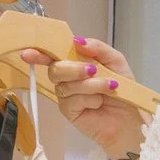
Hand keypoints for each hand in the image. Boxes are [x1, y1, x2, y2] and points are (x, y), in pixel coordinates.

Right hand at [21, 36, 143, 159]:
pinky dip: (90, 99)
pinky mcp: (68, 111)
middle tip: (93, 70)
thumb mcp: (115, 61)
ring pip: (66, 85)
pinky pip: (72, 100)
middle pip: (55, 69)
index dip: (39, 53)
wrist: (131, 118)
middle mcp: (67, 78)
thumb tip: (77, 41)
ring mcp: (66, 95)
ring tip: (109, 87)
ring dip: (90, 84)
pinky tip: (99, 103)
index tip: (28, 53)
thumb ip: (98, 48)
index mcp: (74, 62)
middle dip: (74, 68)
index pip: (52, 55)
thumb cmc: (123, 89)